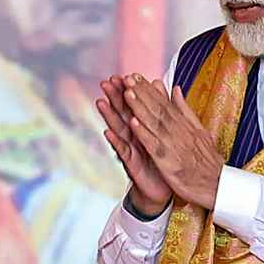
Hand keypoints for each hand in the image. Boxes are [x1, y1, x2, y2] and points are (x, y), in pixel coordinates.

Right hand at [96, 75, 171, 216]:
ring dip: (110, 116)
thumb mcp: (162, 136)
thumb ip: (159, 114)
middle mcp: (134, 137)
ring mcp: (131, 150)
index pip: (135, 106)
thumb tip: (159, 92)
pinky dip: (116, 142)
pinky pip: (123, 152)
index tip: (124, 75)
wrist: (161, 188)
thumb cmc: (160, 160)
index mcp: (143, 128)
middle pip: (124, 114)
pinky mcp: (131, 164)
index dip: (129, 91)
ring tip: (101, 102)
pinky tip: (108, 132)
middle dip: (115, 98)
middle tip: (106, 82)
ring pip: (119, 130)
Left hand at [123, 74, 223, 208]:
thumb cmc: (206, 160)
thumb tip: (176, 89)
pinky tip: (132, 123)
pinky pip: (153, 146)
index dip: (148, 89)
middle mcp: (178, 131)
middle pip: (157, 109)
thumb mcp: (200, 130)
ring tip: (127, 93)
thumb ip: (185, 110)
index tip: (135, 76)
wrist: (217, 185)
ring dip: (140, 108)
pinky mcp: (168, 162)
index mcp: (184, 124)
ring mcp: (173, 146)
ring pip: (154, 123)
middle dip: (141, 93)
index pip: (163, 102)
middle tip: (127, 78)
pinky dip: (143, 134)